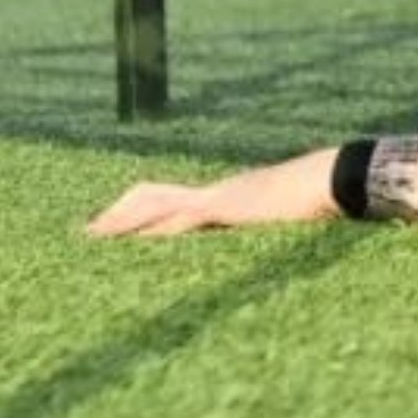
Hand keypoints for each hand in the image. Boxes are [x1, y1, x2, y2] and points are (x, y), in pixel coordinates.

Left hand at [87, 148, 342, 239]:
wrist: (331, 179)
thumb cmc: (311, 200)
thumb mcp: (277, 218)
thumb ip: (258, 224)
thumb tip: (256, 233)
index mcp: (220, 198)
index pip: (167, 199)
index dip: (135, 211)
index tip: (110, 225)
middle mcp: (212, 193)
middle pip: (151, 197)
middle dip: (117, 215)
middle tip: (86, 233)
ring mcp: (218, 197)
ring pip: (158, 205)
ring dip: (124, 221)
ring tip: (95, 235)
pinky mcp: (228, 207)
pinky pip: (186, 217)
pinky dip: (159, 227)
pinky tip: (139, 238)